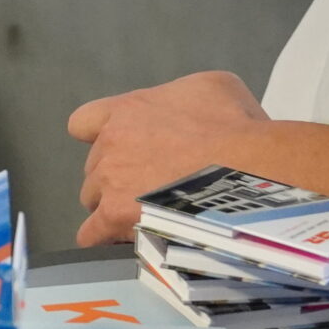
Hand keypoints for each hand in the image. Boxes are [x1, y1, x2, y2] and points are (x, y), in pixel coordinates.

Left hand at [69, 71, 270, 245]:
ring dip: (113, 205)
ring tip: (143, 215)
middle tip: (148, 186)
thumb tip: (193, 114)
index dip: (99, 137)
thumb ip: (184, 97)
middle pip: (95, 166)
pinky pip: (92, 233)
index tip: (121, 149)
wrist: (244, 167)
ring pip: (93, 198)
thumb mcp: (214, 87)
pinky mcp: (115, 216)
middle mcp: (110, 144)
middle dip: (117, 175)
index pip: (84, 123)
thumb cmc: (234, 125)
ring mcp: (110, 181)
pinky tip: (119, 241)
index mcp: (127, 110)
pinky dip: (103, 237)